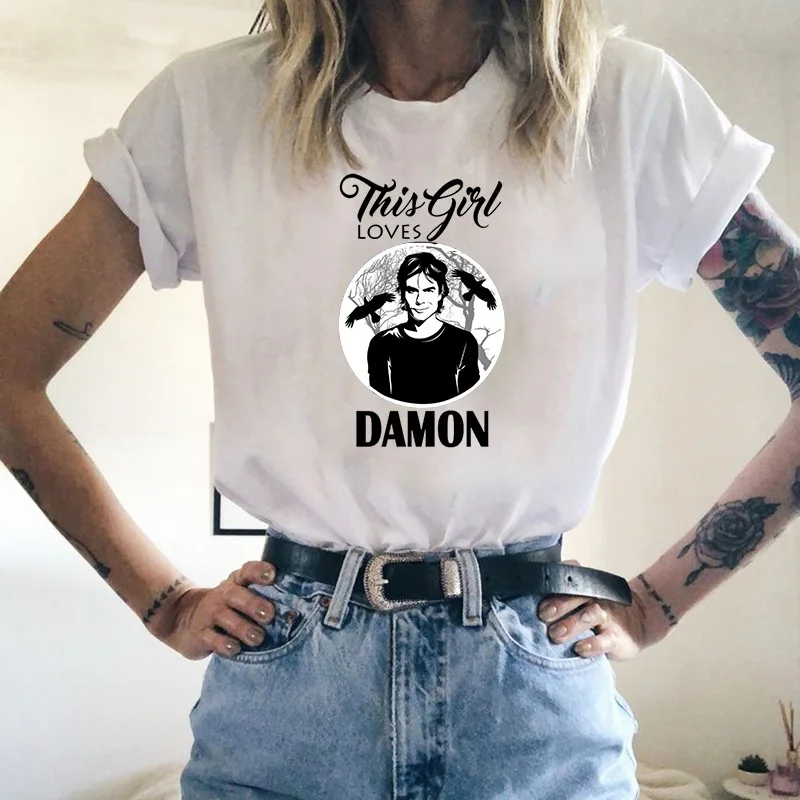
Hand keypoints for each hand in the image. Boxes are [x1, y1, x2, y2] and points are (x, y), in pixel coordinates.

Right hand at [151, 561, 278, 660]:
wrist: (182, 617)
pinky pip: (213, 639)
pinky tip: (235, 648)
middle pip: (236, 595)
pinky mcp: (200, 634)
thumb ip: (262, 597)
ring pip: (226, 618)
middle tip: (269, 614)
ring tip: (257, 637)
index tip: (272, 575)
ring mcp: (209, 614)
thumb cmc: (224, 606)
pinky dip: (225, 645)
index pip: (247, 571)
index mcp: (236, 583)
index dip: (259, 571)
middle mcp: (223, 596)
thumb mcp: (239, 594)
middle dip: (254, 604)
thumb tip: (295, 610)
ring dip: (244, 628)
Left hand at [536, 559, 658, 661]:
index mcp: (583, 588)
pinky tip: (580, 649)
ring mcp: (607, 617)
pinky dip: (592, 644)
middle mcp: (595, 599)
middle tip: (543, 617)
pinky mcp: (617, 637)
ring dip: (572, 624)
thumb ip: (559, 601)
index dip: (552, 587)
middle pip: (577, 595)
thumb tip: (524, 606)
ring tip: (556, 636)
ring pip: (590, 614)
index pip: (568, 580)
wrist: (638, 621)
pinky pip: (605, 640)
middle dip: (559, 605)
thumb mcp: (582, 603)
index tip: (538, 601)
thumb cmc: (599, 613)